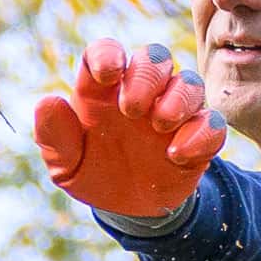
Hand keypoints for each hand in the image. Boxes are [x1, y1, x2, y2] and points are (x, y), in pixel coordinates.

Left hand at [30, 41, 222, 223]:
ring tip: (160, 126)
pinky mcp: (199, 137)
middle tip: (132, 109)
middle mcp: (142, 92)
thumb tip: (48, 102)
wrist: (128, 209)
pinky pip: (213, 123)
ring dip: (178, 99)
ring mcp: (174, 112)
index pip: (107, 51)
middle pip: (155, 57)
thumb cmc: (93, 173)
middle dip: (147, 75)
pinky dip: (201, 133)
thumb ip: (54, 135)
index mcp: (104, 89)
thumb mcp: (64, 163)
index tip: (106, 75)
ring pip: (190, 83)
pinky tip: (178, 155)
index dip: (109, 54)